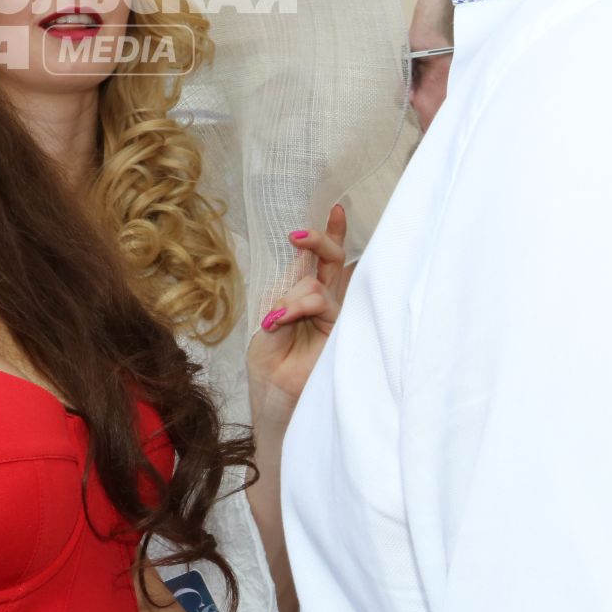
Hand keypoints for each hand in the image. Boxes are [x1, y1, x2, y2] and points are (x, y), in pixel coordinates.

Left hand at [245, 204, 351, 418]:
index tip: (335, 209)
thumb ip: (288, 293)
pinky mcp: (341, 334)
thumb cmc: (269, 368)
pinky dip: (299, 305)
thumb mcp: (270, 322)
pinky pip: (324, 303)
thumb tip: (301, 261)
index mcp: (307, 298)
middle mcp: (326, 305)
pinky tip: (282, 318)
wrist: (274, 402)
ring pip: (321, 283)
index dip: (331, 234)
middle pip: (334, 261)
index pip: (323, 261)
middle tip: (299, 235)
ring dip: (293, 295)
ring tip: (276, 319)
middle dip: (323, 240)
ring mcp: (336, 319)